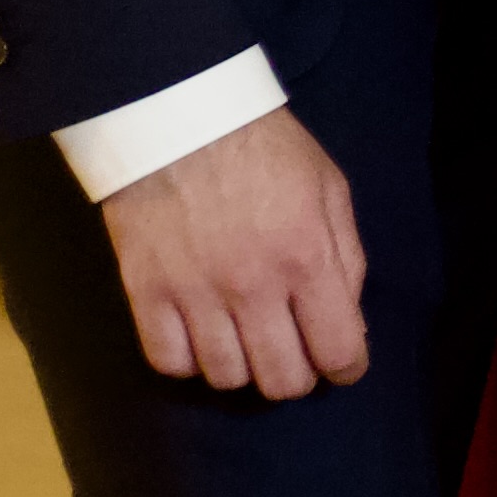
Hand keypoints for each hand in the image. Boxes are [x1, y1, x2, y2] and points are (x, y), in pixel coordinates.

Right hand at [100, 105, 366, 399]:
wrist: (178, 115)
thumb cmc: (264, 148)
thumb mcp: (329, 188)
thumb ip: (347, 258)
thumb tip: (350, 324)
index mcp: (307, 256)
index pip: (338, 350)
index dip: (346, 367)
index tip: (340, 362)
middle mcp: (253, 285)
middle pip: (281, 380)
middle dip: (296, 374)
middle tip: (292, 351)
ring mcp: (195, 293)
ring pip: (226, 378)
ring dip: (242, 367)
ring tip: (244, 339)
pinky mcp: (146, 292)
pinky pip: (170, 362)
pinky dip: (188, 359)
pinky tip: (199, 334)